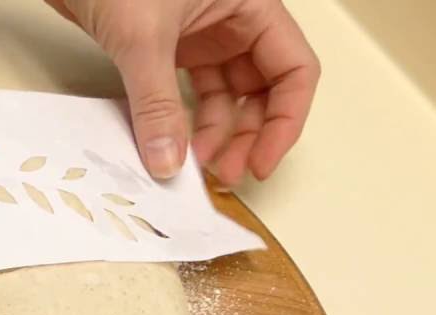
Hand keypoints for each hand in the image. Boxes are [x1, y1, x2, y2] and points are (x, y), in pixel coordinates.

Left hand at [48, 0, 319, 184]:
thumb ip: (157, 103)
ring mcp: (199, 35)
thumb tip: (168, 160)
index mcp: (250, 4)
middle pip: (260, 90)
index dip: (285, 120)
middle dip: (247, 135)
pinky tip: (169, 146)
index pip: (293, 69)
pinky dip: (181, 121)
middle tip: (224, 176)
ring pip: (223, 96)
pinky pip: (186, 94)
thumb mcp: (143, 38)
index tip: (260, 162)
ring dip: (213, 134)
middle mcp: (231, 20)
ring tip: (190, 166)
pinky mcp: (165, 47)